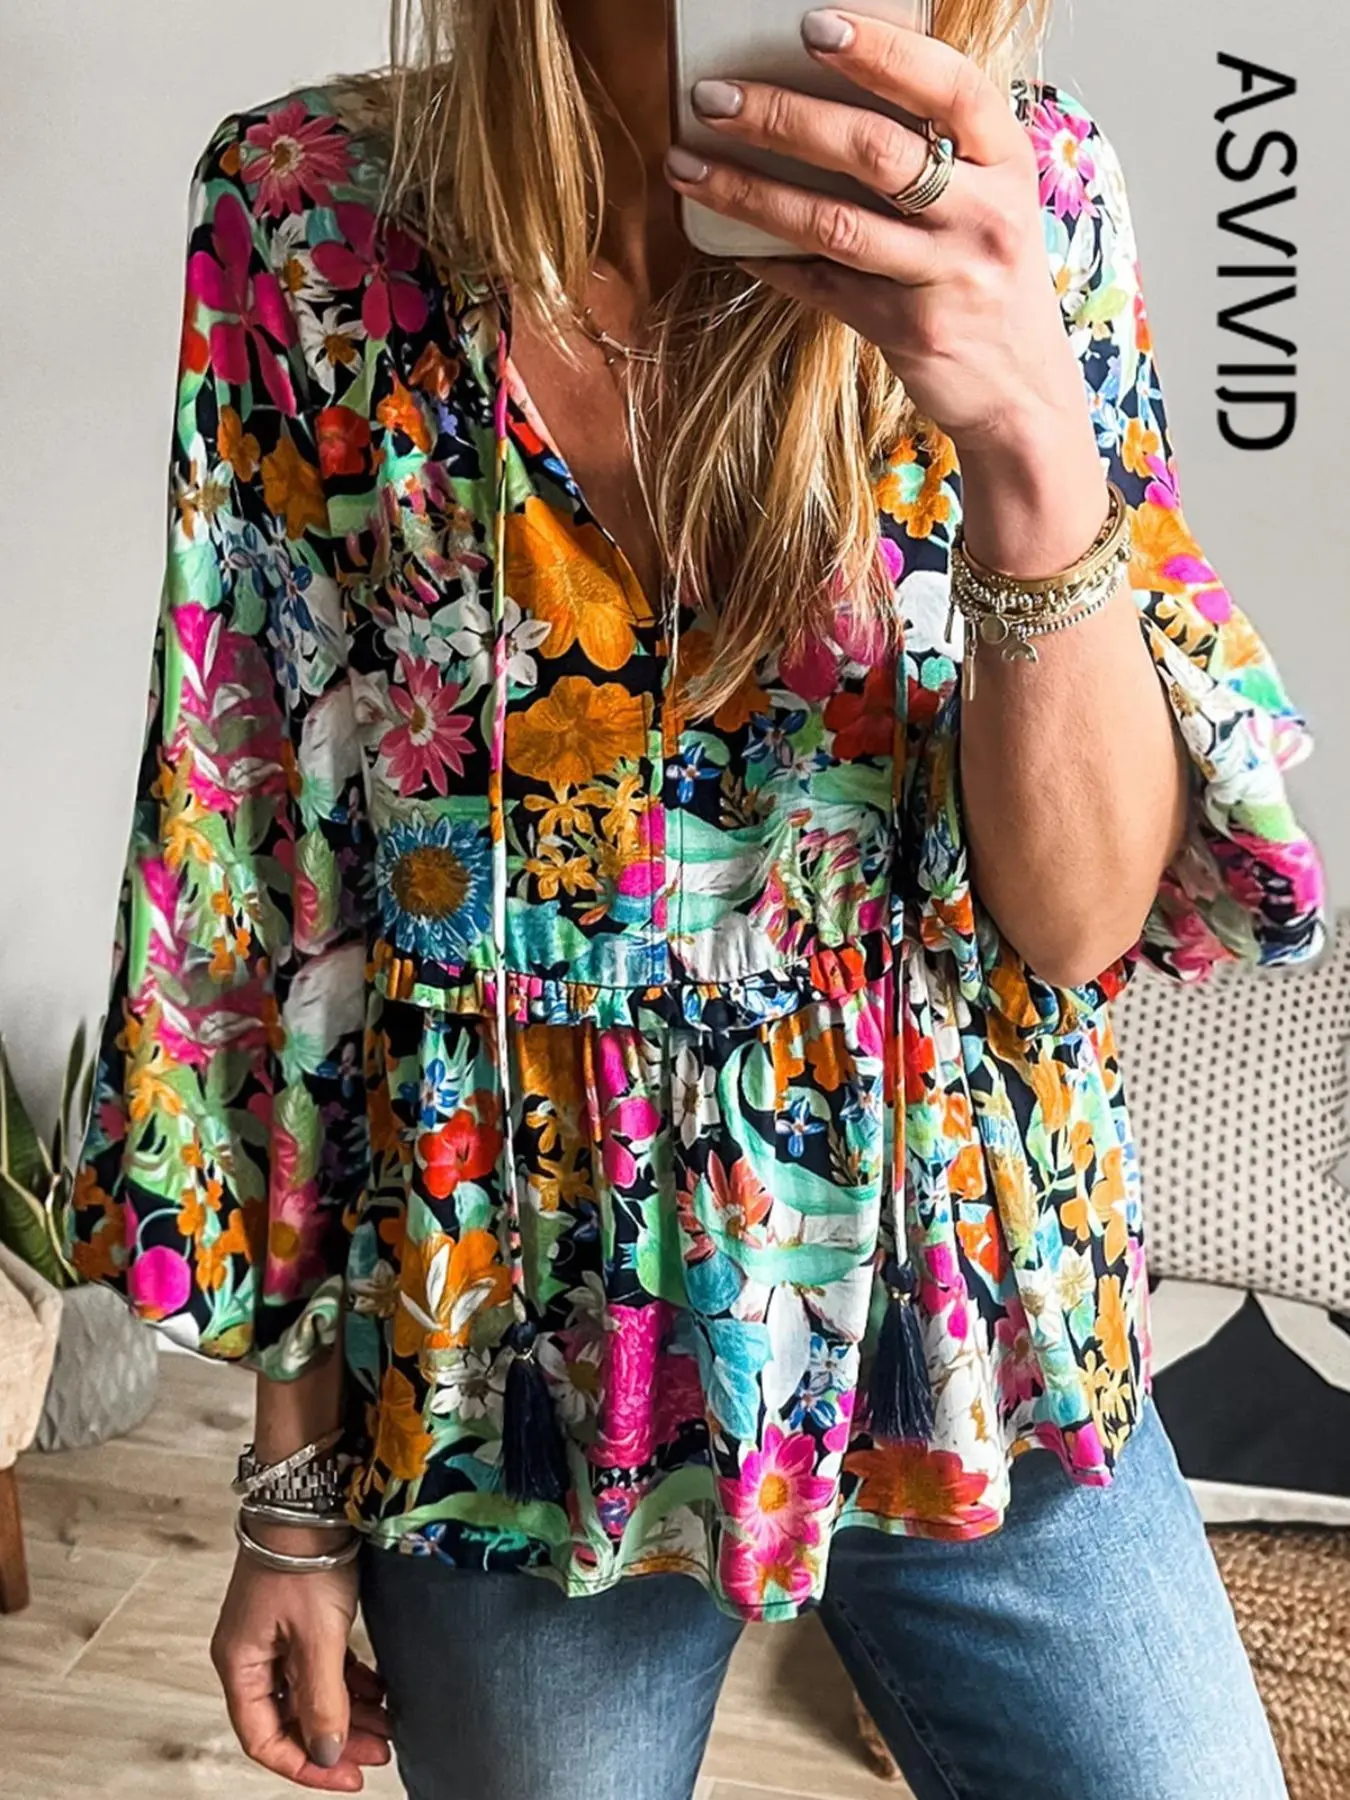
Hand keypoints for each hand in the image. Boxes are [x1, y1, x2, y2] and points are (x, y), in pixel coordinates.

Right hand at [211, 1532, 392, 1792]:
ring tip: (390, 1724)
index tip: (348, 1775)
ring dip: (348, 1712)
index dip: (306, 1765)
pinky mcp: (300, 1615)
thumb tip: (325, 1753)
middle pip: (290, 1718)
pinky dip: (349, 1681)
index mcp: (240, 1665)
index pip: (265, 1739)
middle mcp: (253, 1654)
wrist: (311, 1494)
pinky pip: (322, 1665)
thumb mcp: (317, 1637)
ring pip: (311, 1692)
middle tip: (380, 1751)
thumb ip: (321, 1699)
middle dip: (336, 1739)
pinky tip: (380, 1691)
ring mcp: (276, 1634)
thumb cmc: (302, 1556)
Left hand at [665, 8, 1092, 462]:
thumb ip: (936, 151)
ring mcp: (948, 275)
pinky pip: (822, 285)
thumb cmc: (988, 276)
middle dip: (783, 117)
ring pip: (834, 222)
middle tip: (714, 100)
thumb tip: (826, 93)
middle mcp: (985, 214)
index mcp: (1006, 159)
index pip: (949, 86)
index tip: (814, 27)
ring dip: (750, 192)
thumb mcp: (988, 199)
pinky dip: (769, 260)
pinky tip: (728, 242)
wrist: (1023, 391)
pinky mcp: (909, 329)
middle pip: (875, 151)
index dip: (882, 52)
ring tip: (689, 167)